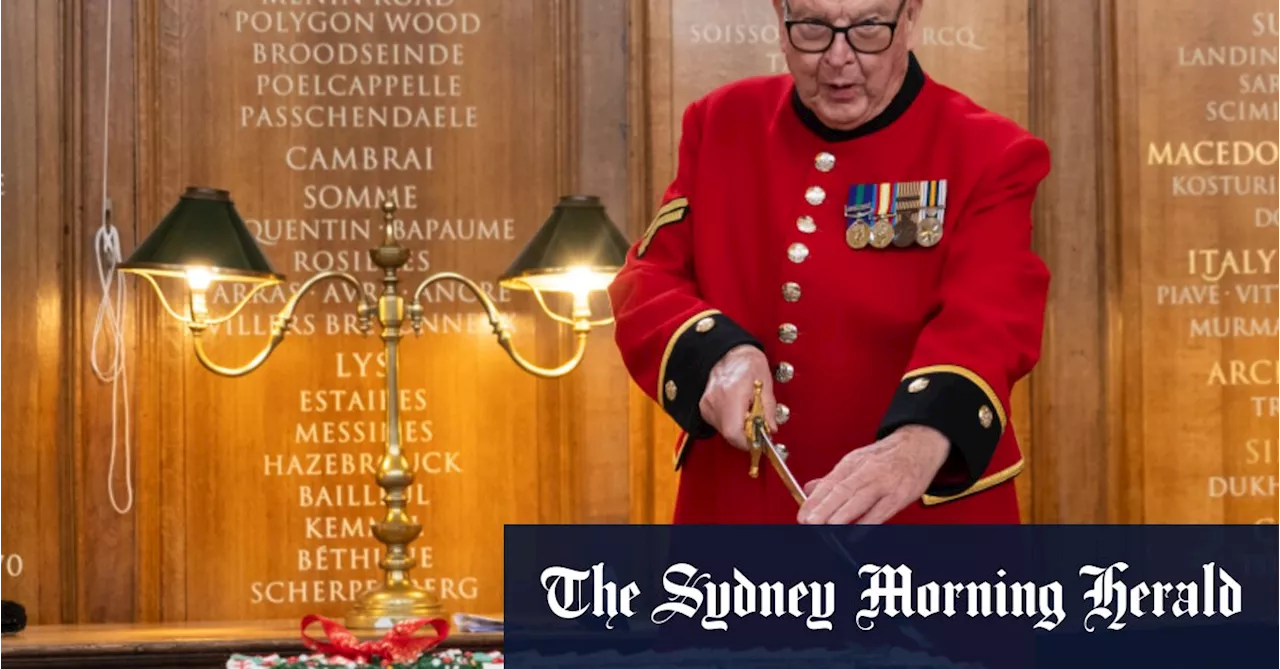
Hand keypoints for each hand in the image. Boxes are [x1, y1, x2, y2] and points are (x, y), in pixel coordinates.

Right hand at [699, 345, 775, 450]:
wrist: (728, 351)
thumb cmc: (747, 362)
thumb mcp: (765, 383)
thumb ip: (768, 409)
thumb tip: (770, 429)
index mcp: (732, 393)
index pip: (734, 432)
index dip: (748, 442)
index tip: (759, 441)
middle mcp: (715, 400)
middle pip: (730, 434)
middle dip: (747, 434)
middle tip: (758, 425)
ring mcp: (707, 404)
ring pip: (724, 431)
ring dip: (739, 428)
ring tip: (748, 412)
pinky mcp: (704, 406)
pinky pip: (719, 423)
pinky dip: (731, 422)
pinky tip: (738, 410)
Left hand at [797, 425, 950, 524]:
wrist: (920, 445)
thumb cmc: (888, 456)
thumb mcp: (857, 461)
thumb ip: (834, 478)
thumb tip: (809, 490)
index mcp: (853, 463)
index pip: (830, 483)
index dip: (814, 500)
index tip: (802, 515)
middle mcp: (867, 471)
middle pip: (842, 491)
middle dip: (824, 508)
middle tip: (809, 522)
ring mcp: (885, 483)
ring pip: (859, 500)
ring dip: (841, 516)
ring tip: (826, 529)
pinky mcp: (900, 495)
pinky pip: (881, 511)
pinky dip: (867, 524)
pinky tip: (855, 535)